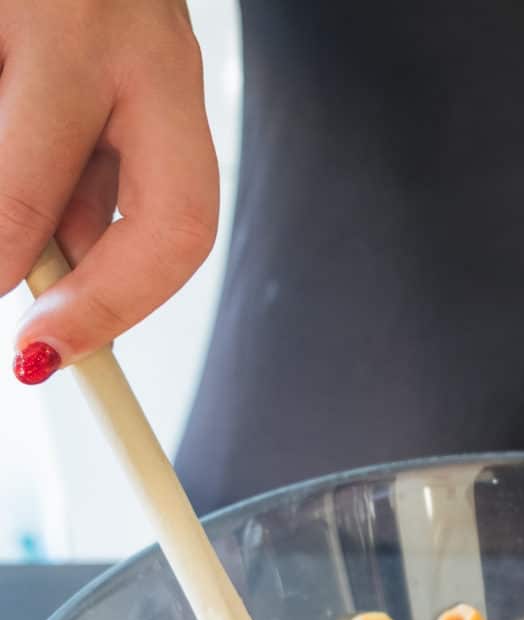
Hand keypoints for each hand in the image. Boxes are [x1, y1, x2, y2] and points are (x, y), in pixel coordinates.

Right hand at [1, 0, 217, 380]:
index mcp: (164, 77)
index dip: (115, 305)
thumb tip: (55, 288)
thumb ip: (84, 186)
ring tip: (1, 139)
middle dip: (1, 247)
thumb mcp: (102, 90)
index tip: (50, 353)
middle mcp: (111, 30)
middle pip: (38, 189)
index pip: (178, 225)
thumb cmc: (64, 5)